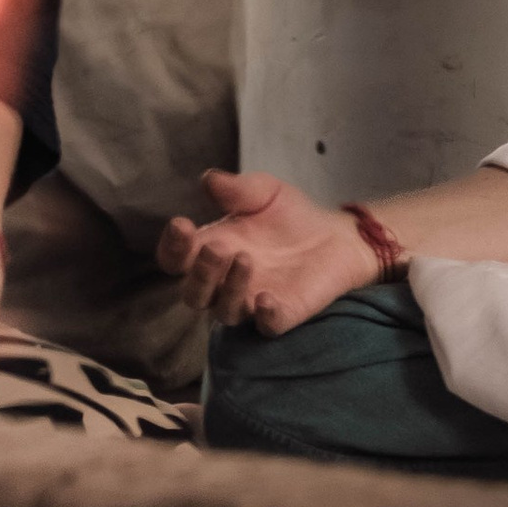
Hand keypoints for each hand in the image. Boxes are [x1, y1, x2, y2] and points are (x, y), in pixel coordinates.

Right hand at [155, 168, 377, 334]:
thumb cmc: (289, 214)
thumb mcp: (264, 192)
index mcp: (209, 251)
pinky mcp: (282, 313)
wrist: (336, 235)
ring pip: (224, 312)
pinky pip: (267, 327)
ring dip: (229, 289)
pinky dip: (265, 317)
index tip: (181, 225)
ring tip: (245, 259)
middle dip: (199, 273)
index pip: (174, 260)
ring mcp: (251, 301)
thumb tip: (209, 180)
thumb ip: (237, 189)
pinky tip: (266, 300)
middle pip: (193, 294)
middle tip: (217, 248)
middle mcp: (223, 282)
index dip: (171, 247)